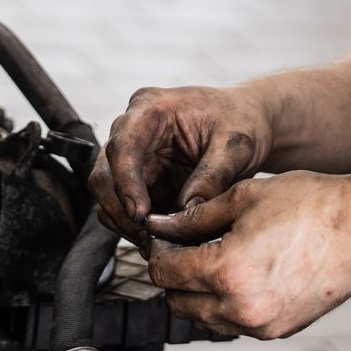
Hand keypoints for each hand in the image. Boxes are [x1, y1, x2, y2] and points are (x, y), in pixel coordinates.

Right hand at [89, 85, 271, 242]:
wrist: (246, 124)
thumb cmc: (240, 121)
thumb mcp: (235, 145)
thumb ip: (212, 175)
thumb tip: (187, 211)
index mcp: (151, 107)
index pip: (123, 144)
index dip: (125, 181)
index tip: (139, 213)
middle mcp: (132, 129)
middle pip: (104, 173)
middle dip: (121, 209)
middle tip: (148, 237)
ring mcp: (133, 156)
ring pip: (108, 196)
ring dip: (126, 223)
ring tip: (157, 243)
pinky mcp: (140, 180)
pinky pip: (124, 209)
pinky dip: (136, 227)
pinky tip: (160, 239)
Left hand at [144, 173, 350, 338]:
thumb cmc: (310, 205)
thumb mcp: (242, 198)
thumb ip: (193, 217)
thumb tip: (160, 226)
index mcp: (226, 272)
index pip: (164, 272)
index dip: (158, 250)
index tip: (165, 235)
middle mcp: (240, 309)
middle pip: (176, 302)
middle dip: (173, 275)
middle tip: (184, 247)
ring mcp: (261, 325)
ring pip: (203, 319)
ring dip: (197, 293)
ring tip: (213, 258)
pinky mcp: (279, 330)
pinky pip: (234, 324)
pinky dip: (226, 305)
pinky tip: (240, 274)